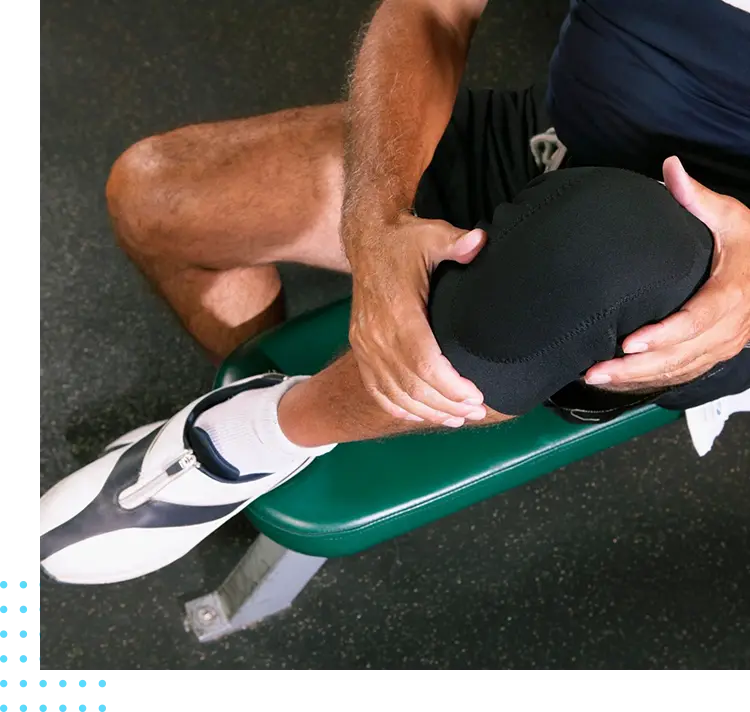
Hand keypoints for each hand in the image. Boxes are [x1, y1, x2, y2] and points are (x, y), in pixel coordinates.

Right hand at [346, 212, 486, 426]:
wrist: (368, 241)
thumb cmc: (404, 241)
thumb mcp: (432, 235)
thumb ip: (456, 242)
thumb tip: (479, 242)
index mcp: (396, 311)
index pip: (423, 362)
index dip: (450, 387)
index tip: (475, 397)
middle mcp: (376, 333)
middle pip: (412, 385)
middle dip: (446, 405)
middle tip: (476, 413)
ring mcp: (365, 344)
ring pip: (395, 393)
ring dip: (427, 411)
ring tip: (456, 419)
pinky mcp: (361, 348)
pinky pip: (377, 388)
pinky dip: (398, 407)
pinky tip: (420, 415)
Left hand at [585, 156, 749, 388]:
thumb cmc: (749, 247)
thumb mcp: (732, 218)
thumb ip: (698, 199)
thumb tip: (671, 168)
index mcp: (731, 295)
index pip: (695, 322)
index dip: (662, 336)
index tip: (629, 342)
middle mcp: (728, 329)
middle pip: (678, 356)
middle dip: (634, 368)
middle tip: (595, 370)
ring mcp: (720, 347)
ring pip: (677, 371)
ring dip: (635, 380)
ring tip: (596, 378)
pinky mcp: (710, 356)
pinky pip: (679, 376)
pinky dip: (647, 383)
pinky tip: (617, 383)